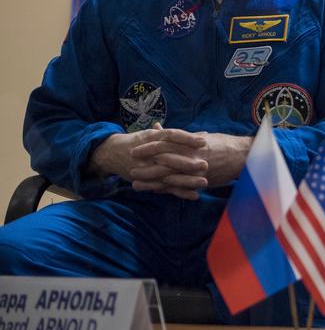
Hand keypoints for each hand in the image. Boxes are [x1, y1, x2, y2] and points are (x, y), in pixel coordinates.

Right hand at [91, 126, 208, 200]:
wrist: (112, 153)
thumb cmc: (139, 141)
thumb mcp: (155, 134)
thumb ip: (180, 136)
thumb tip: (205, 133)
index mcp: (153, 137)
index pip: (171, 136)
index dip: (187, 138)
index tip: (203, 141)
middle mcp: (150, 153)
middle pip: (170, 158)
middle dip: (188, 162)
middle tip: (206, 165)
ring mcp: (147, 168)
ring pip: (168, 175)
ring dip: (187, 180)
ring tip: (204, 182)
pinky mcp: (147, 181)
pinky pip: (165, 188)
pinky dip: (180, 192)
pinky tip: (194, 195)